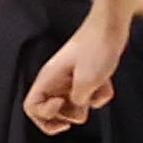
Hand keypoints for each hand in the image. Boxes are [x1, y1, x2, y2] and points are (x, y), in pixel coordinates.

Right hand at [24, 18, 127, 132]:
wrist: (111, 28)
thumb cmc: (96, 47)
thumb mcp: (86, 81)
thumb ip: (78, 103)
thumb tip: (78, 111)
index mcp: (49, 79)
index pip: (31, 107)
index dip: (45, 115)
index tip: (62, 106)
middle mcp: (56, 82)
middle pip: (54, 112)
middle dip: (71, 113)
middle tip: (82, 103)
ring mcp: (70, 81)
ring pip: (75, 106)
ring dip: (89, 103)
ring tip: (97, 87)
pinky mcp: (85, 79)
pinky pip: (90, 98)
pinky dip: (100, 94)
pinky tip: (105, 82)